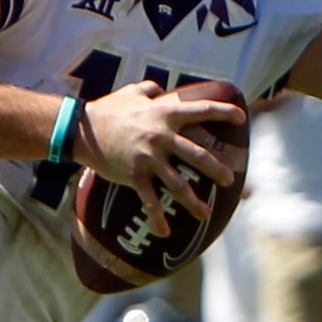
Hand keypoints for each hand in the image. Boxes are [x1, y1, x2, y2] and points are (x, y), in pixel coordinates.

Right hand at [72, 81, 243, 235]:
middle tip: (230, 180)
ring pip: (178, 183)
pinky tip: (165, 233)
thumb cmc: (107, 109)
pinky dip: (157, 218)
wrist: (80, 129)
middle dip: (216, 169)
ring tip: (207, 213)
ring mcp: (148, 157)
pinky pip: (149, 200)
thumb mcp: (132, 92)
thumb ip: (150, 90)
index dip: (224, 113)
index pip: (202, 111)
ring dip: (193, 201)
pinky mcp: (134, 175)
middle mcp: (161, 136)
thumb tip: (159, 88)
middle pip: (197, 154)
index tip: (241, 119)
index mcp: (165, 114)